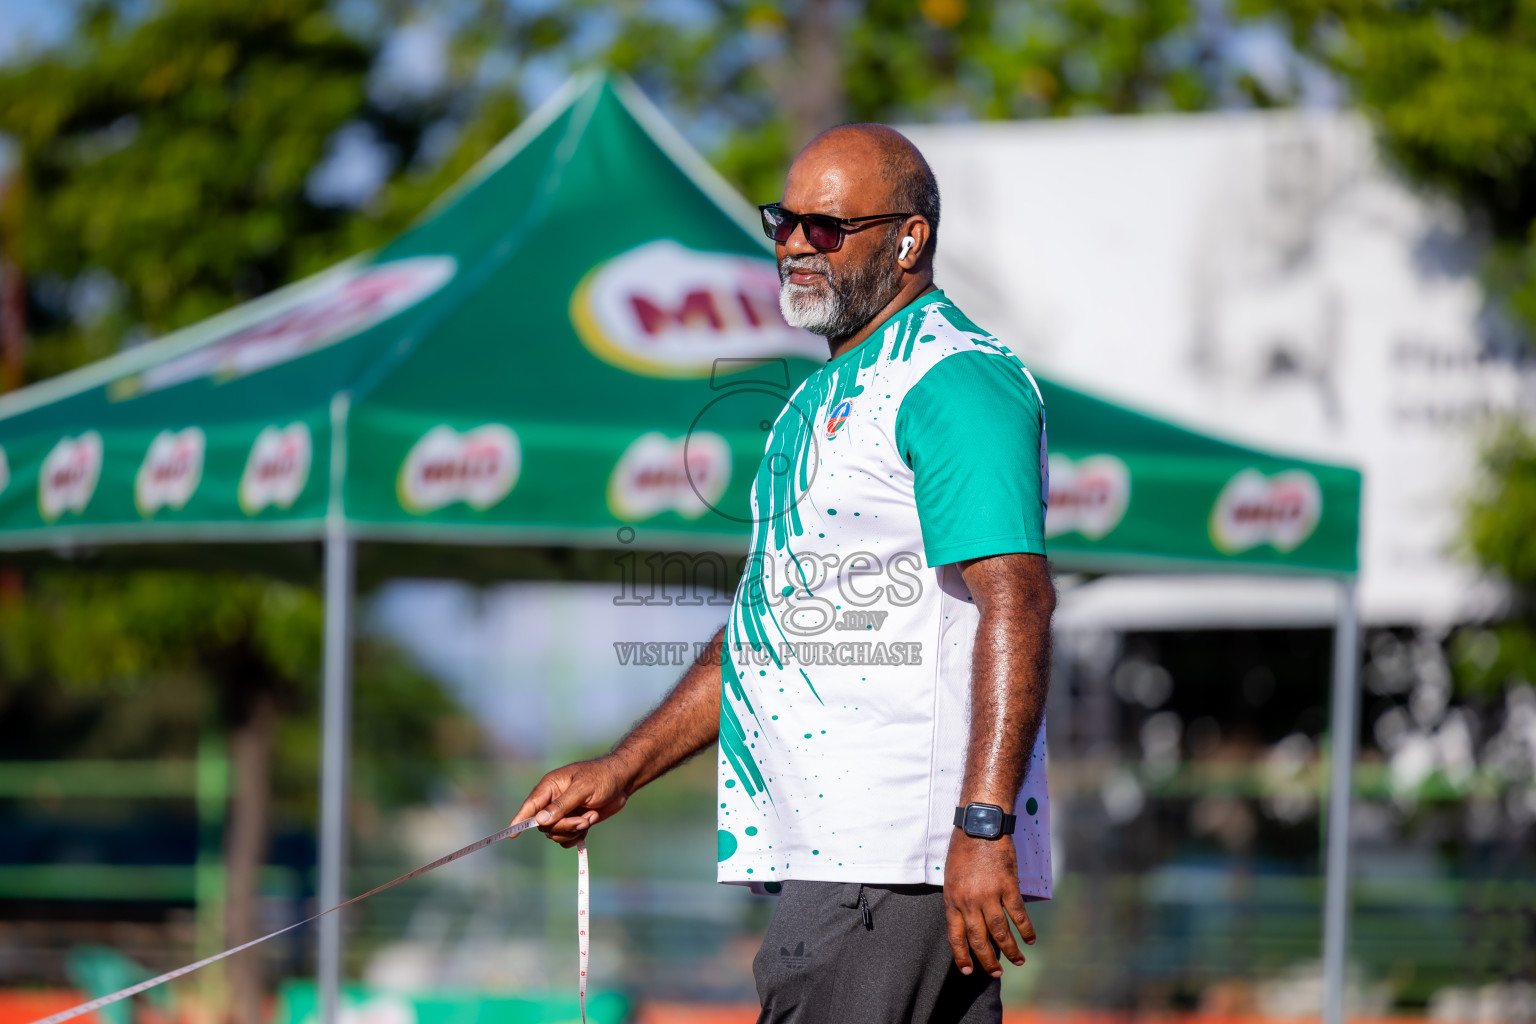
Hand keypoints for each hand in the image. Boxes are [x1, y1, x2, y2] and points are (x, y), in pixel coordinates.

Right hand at [511, 754, 635, 847]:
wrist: (623, 780)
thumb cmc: (602, 777)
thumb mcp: (583, 789)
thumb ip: (562, 805)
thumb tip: (540, 820)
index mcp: (550, 786)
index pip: (530, 806)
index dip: (520, 820)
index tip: (512, 834)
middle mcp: (553, 800)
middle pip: (544, 825)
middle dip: (564, 826)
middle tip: (583, 820)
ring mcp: (563, 812)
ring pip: (555, 834)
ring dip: (573, 831)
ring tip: (590, 817)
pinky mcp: (574, 821)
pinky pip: (566, 838)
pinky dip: (577, 835)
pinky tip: (590, 822)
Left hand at [942, 831, 1035, 977]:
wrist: (980, 825)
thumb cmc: (964, 848)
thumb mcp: (951, 875)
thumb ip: (958, 898)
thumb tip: (966, 920)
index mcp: (952, 899)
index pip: (955, 935)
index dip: (962, 955)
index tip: (968, 970)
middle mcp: (969, 901)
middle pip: (978, 938)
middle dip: (987, 960)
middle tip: (996, 973)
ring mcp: (989, 895)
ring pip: (1000, 932)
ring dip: (1010, 950)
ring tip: (1018, 961)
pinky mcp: (1007, 886)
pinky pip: (1017, 914)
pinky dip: (1025, 929)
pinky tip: (1030, 939)